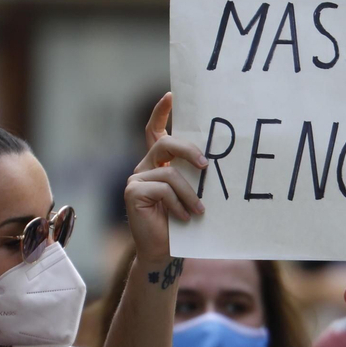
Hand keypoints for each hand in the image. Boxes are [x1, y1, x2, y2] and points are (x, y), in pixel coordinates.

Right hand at [126, 93, 208, 263]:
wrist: (165, 251)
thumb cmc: (183, 222)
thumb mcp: (192, 193)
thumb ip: (194, 175)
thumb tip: (212, 160)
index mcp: (159, 163)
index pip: (156, 131)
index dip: (161, 112)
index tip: (171, 95)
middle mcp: (145, 167)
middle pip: (166, 144)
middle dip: (188, 150)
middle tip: (205, 165)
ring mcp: (136, 179)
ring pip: (169, 173)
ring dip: (190, 194)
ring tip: (199, 212)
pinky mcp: (133, 192)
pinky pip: (163, 188)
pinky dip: (178, 204)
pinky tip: (183, 218)